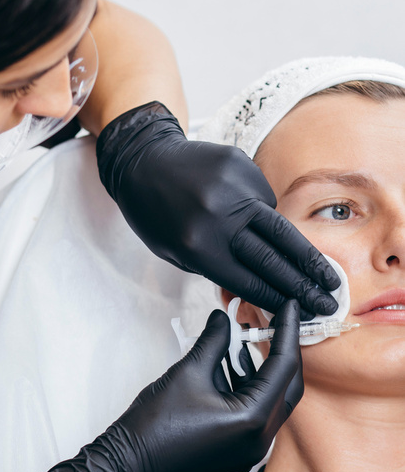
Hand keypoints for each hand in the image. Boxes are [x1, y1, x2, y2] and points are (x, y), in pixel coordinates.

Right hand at [39, 299, 302, 471]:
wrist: (129, 466)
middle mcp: (260, 440)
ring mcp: (250, 452)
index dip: (288, 330)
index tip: (290, 305)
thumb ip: (214, 341)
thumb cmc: (154, 425)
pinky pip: (257, 417)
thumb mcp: (188, 372)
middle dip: (282, 351)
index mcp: (253, 419)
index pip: (284, 366)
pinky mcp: (238, 455)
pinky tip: (234, 367)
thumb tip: (223, 318)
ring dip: (263, 371)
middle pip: (287, 386)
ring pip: (273, 401)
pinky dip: (250, 390)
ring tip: (248, 339)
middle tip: (276, 321)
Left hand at [96, 101, 339, 319]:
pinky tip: (261, 223)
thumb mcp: (176, 253)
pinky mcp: (241, 164)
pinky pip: (264, 199)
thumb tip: (260, 286)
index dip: (278, 298)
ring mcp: (234, 187)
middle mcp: (220, 216)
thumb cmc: (155, 214)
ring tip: (328, 275)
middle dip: (303, 284)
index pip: (249, 280)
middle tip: (328, 301)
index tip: (301, 311)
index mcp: (199, 246)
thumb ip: (217, 268)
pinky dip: (265, 216)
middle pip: (273, 257)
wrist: (143, 160)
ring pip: (280, 226)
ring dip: (307, 256)